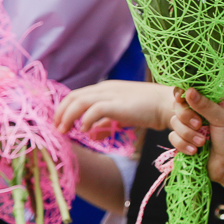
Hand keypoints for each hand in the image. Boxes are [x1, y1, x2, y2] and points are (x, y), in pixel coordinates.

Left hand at [55, 80, 173, 133]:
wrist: (167, 104)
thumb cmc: (147, 109)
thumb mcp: (121, 115)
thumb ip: (105, 122)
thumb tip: (90, 134)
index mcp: (105, 88)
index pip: (77, 95)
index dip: (64, 109)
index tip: (59, 123)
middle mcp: (105, 89)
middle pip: (73, 96)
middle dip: (61, 113)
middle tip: (57, 129)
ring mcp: (112, 95)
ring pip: (79, 101)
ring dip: (67, 117)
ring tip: (64, 131)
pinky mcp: (118, 104)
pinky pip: (94, 110)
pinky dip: (85, 120)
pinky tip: (85, 131)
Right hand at [168, 88, 223, 190]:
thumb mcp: (222, 119)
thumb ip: (205, 105)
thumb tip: (188, 90)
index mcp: (209, 102)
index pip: (190, 91)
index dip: (183, 94)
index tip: (183, 99)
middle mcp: (198, 113)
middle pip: (178, 106)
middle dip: (186, 117)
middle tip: (199, 125)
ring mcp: (189, 128)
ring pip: (174, 123)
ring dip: (187, 134)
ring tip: (202, 143)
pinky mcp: (183, 142)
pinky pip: (173, 138)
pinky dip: (183, 145)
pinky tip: (195, 151)